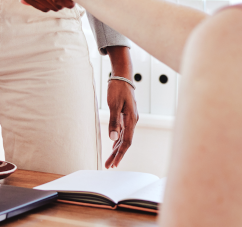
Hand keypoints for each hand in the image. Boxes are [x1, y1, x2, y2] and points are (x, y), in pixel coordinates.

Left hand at [104, 47, 137, 167]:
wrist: (122, 76)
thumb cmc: (118, 89)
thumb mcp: (114, 104)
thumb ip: (114, 121)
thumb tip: (113, 138)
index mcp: (131, 120)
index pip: (126, 142)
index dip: (120, 154)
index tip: (113, 164)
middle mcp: (132, 121)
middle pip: (125, 142)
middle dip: (117, 155)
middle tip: (109, 166)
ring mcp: (130, 119)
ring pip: (124, 138)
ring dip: (117, 149)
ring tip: (110, 159)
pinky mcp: (126, 116)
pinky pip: (123, 131)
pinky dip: (118, 140)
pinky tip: (114, 145)